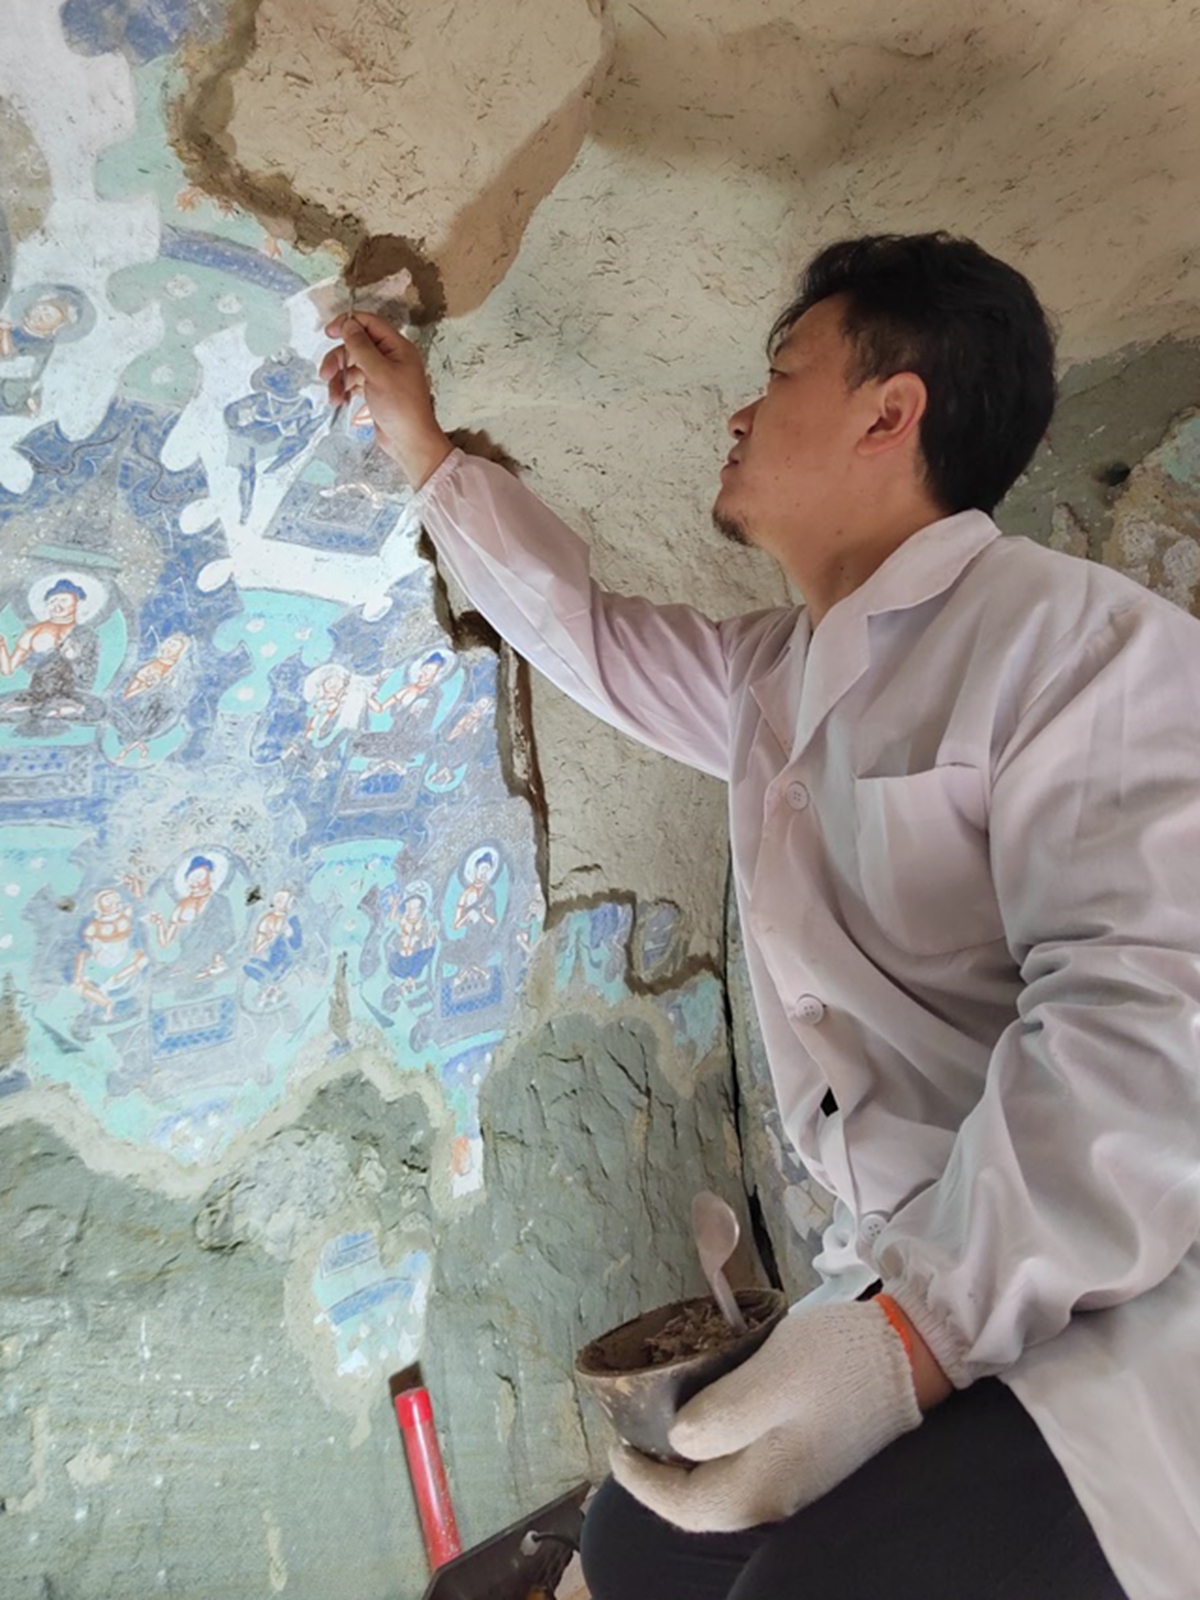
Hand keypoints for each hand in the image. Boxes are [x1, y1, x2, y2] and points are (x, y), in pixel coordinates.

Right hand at [320, 311, 453, 487]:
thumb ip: (361, 346)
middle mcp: (390, 358)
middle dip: (338, 359)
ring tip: (333, 397)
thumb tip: (348, 324)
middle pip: (356, 346)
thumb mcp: (378, 373)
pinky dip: (344, 390)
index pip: (369, 324)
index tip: (330, 332)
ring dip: (338, 379)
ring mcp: (382, 375)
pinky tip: (340, 401)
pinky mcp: (375, 391)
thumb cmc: (402, 408)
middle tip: (325, 373)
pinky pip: (354, 382)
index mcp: (397, 348)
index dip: (348, 324)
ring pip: (352, 366)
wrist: (409, 442)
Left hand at [611, 1298, 922, 1532]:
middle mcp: (781, 1500)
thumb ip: (721, 1415)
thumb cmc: (837, 1362)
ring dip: (691, 1464)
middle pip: (704, 1504)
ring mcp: (800, 1484)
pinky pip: (750, 1469)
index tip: (617, 1447)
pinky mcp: (812, 1462)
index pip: (686, 1507)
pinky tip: (715, 1420)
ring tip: (665, 1424)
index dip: (644, 1483)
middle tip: (634, 1435)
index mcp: (764, 1488)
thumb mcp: (771, 1377)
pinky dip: (720, 1452)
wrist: (910, 1354)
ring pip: (727, 1487)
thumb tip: (678, 1443)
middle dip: (663, 1477)